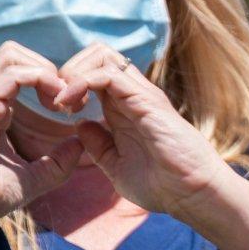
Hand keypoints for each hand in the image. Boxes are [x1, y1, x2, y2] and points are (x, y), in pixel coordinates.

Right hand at [0, 42, 84, 249]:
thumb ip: (58, 161)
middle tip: (68, 98)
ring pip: (12, 54)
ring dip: (45, 71)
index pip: (19, 69)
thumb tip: (79, 144)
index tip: (70, 105)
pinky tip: (55, 104)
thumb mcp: (36, 176)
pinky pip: (13, 73)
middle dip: (48, 67)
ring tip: (62, 101)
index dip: (49, 78)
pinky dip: (40, 80)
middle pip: (14, 52)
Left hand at [55, 44, 248, 249]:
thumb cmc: (162, 185)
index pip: (94, 73)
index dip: (70, 83)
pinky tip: (71, 105)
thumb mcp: (116, 166)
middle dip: (69, 70)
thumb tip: (81, 126)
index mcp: (125, 109)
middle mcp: (133, 96)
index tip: (58, 109)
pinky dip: (82, 82)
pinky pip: (108, 74)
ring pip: (102, 56)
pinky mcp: (145, 100)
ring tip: (63, 101)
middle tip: (57, 100)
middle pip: (97, 55)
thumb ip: (99, 146)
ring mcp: (140, 94)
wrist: (191, 194)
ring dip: (74, 73)